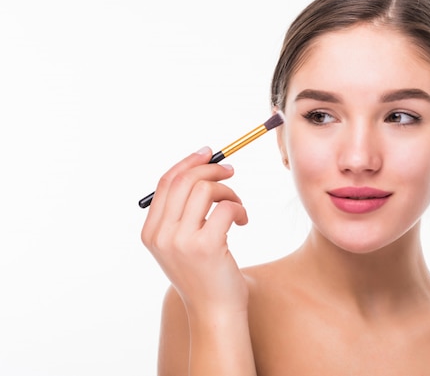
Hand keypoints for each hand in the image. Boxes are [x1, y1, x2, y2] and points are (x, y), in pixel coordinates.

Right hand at [141, 147, 248, 315]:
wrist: (215, 312)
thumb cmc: (205, 274)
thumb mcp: (184, 243)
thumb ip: (183, 212)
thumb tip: (201, 169)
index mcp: (151, 232)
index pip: (165, 183)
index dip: (188, 163)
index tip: (208, 153)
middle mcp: (161, 235)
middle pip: (184, 181)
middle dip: (211, 169)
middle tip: (231, 171)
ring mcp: (181, 241)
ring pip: (206, 190)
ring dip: (229, 192)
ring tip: (238, 207)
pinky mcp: (206, 246)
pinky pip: (226, 207)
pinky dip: (239, 208)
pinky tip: (242, 221)